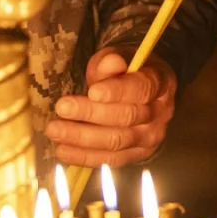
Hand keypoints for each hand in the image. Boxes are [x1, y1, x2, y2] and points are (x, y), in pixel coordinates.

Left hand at [47, 52, 175, 167]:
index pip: (142, 88)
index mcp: (161, 83)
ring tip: (55, 130)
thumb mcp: (119, 57)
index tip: (93, 92)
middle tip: (62, 108)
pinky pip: (111, 159)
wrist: (140, 91)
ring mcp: (150, 137)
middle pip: (127, 117)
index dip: (117, 91)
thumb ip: (112, 61)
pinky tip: (63, 150)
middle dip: (91, 113)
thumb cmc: (126, 71)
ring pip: (117, 141)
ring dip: (83, 138)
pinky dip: (85, 157)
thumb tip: (111, 62)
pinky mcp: (137, 154)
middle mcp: (160, 113)